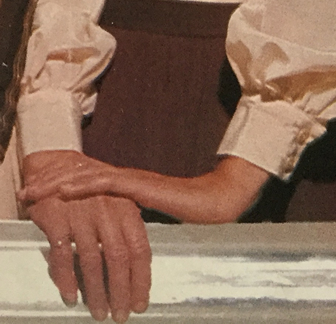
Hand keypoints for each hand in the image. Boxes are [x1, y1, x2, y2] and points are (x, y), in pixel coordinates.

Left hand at [21, 153, 268, 223]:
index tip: (36, 192)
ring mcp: (132, 180)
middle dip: (50, 181)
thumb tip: (112, 242)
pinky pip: (107, 184)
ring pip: (86, 177)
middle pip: (79, 176)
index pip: (85, 182)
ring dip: (57, 183)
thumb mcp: (148, 225)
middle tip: (25, 190)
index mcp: (125, 187)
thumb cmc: (190, 215)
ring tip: (35, 190)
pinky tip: (65, 191)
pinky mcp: (141, 185)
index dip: (60, 185)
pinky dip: (83, 186)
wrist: (217, 203)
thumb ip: (130, 227)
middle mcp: (124, 179)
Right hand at [22, 153, 150, 322]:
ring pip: (92, 261)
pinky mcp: (58, 218)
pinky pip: (63, 255)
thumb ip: (126, 230)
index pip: (140, 248)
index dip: (141, 278)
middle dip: (121, 291)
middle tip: (121, 315)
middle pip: (119, 258)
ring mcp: (82, 214)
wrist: (56, 165)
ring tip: (99, 311)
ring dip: (96, 292)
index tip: (140, 302)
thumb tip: (138, 268)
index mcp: (126, 207)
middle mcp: (107, 210)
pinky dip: (67, 279)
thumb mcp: (116, 202)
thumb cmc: (90, 190)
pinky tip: (70, 295)